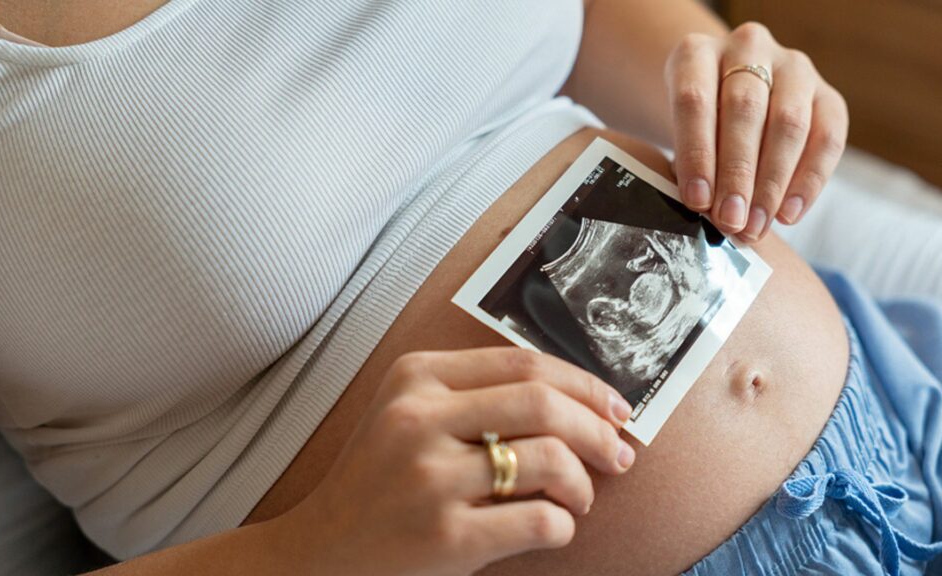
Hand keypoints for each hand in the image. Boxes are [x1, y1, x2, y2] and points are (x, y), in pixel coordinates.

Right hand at [279, 348, 635, 575]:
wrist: (322, 549)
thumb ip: (477, 393)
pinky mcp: (445, 536)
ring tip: (580, 497)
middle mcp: (419, 419)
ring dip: (583, 483)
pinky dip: (565, 524)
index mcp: (417, 377)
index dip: (584, 383)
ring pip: (548, 459)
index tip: (614, 407)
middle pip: (543, 403)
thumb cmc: (379, 478)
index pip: (524, 363)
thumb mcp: (410, 412)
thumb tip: (581, 402)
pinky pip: (539, 520)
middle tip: (619, 453)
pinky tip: (557, 526)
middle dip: (599, 430)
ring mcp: (430, 478)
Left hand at [665, 22, 848, 241]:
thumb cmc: (693, 126)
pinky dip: (809, 181)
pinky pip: (826, 137)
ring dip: (772, 183)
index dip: (696, 153)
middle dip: (737, 173)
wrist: (726, 98)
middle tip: (730, 221)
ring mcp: (792, 67)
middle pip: (744, 109)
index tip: (697, 201)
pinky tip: (789, 214)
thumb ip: (688, 164)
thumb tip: (706, 212)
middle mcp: (747, 47)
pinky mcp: (826, 93)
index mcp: (696, 52)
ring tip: (757, 225)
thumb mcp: (675, 134)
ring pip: (788, 122)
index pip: (695, 99)